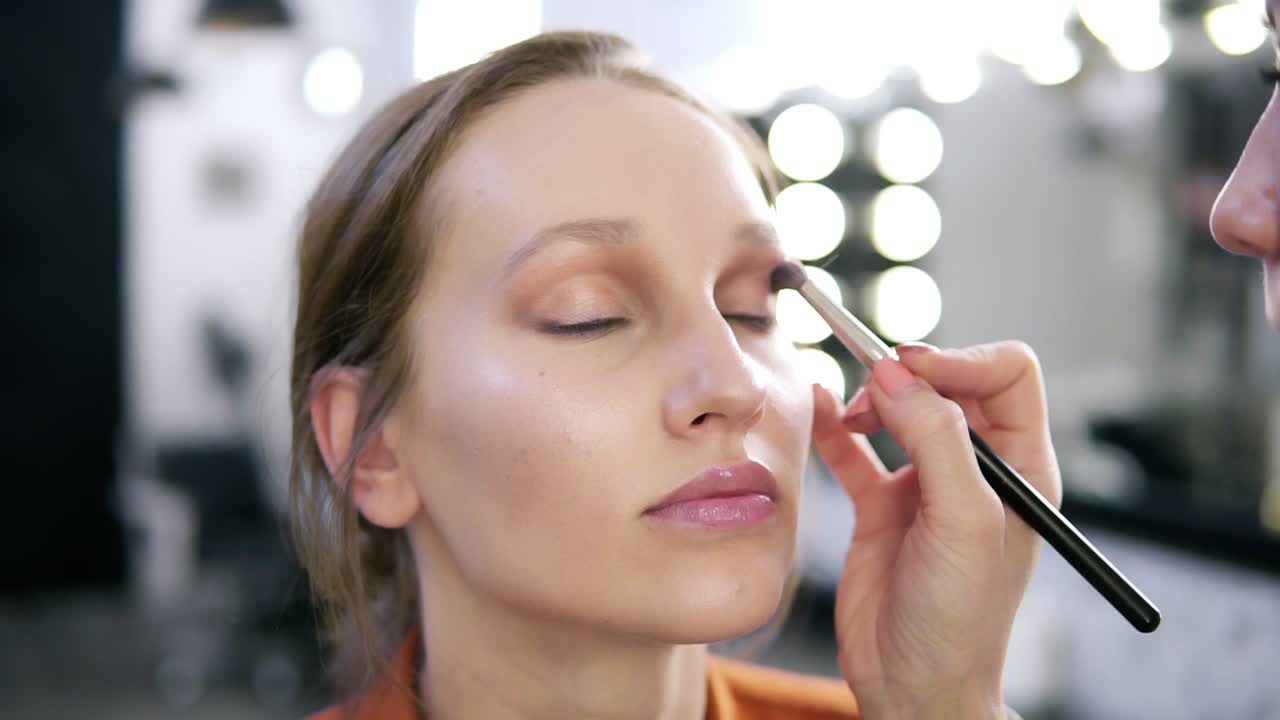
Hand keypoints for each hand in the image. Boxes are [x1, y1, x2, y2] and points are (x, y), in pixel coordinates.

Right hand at [810, 341, 1061, 718]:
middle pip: (948, 384)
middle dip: (910, 374)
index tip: (914, 367)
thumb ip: (936, 440)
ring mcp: (926, 486)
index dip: (961, 360)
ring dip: (871, 399)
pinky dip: (835, 424)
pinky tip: (816, 407)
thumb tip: (896, 373)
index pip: (1006, 376)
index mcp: (1020, 468)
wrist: (912, 686)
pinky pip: (856, 449)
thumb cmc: (960, 620)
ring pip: (901, 409)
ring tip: (850, 416)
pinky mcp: (882, 506)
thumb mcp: (963, 522)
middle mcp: (976, 469)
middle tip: (874, 383)